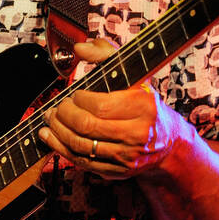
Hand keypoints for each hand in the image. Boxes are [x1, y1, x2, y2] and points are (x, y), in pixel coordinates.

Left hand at [37, 39, 185, 179]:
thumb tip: (80, 47)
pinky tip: (51, 137)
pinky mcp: (117, 171)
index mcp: (143, 107)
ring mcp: (127, 156)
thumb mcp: (134, 75)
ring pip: (80, 146)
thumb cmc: (145, 105)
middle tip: (57, 107)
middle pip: (87, 127)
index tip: (74, 94)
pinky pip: (82, 162)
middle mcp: (137, 134)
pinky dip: (61, 149)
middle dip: (63, 115)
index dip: (79, 100)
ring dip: (58, 132)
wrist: (167, 142)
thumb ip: (106, 55)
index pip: (100, 105)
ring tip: (51, 120)